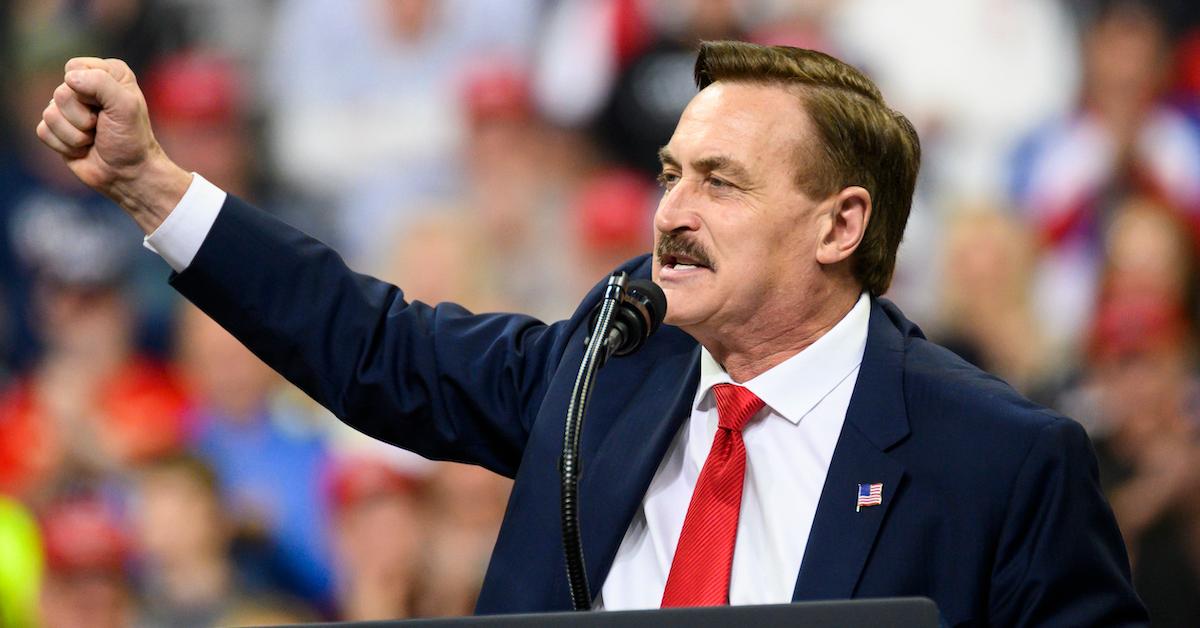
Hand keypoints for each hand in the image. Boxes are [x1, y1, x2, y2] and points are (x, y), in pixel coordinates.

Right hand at [35, 57, 190, 233]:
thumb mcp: (126, 107)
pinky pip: (43, 130)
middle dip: (82, 118)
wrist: (128, 174)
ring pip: (49, 113)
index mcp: (108, 73)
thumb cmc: (132, 140)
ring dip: (75, 135)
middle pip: (60, 93)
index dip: (88, 90)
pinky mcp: (56, 129)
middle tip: (102, 127)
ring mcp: (69, 108)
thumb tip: (69, 79)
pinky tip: (83, 148)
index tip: (108, 107)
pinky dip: (65, 145)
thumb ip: (101, 83)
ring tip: (94, 138)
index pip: (75, 67)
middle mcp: (87, 86)